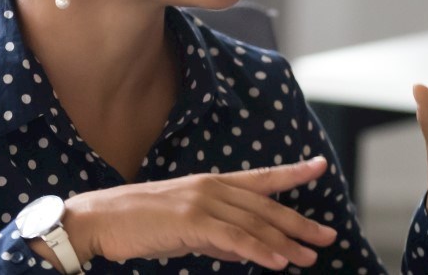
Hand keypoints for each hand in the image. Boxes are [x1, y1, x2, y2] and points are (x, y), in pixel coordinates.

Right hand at [55, 157, 337, 270]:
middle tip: (328, 236)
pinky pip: (233, 238)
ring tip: (309, 257)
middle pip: (266, 206)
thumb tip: (244, 247)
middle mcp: (212, 187)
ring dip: (285, 242)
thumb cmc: (139, 224)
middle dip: (300, 223)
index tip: (320, 167)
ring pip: (254, 223)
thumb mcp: (186, 227)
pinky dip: (258, 250)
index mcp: (211, 183)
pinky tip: (277, 261)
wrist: (99, 220)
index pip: (261, 178)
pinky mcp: (191, 221)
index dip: (292, 173)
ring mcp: (202, 201)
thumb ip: (217, 234)